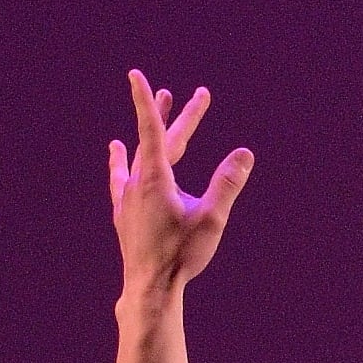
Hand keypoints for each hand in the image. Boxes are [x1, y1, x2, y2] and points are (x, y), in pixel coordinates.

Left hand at [107, 70, 251, 290]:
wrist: (150, 288)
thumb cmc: (181, 255)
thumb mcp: (211, 218)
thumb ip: (227, 184)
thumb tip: (245, 153)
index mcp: (155, 178)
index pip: (150, 129)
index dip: (145, 100)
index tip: (135, 75)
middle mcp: (137, 183)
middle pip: (158, 141)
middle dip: (180, 118)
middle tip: (196, 95)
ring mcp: (128, 198)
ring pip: (139, 155)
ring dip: (151, 132)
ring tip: (158, 108)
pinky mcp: (124, 214)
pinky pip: (122, 178)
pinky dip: (122, 161)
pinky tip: (117, 153)